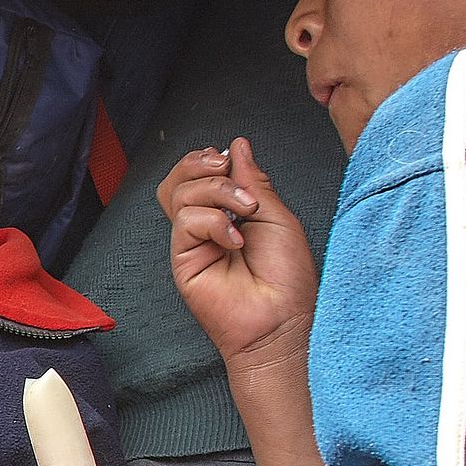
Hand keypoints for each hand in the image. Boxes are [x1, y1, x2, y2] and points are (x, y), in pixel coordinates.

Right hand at [158, 138, 317, 367]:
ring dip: (218, 192)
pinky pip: (186, 221)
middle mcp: (204, 227)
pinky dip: (214, 223)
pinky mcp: (183, 260)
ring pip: (180, 194)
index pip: (197, 174)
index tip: (231, 160)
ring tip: (245, 214)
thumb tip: (237, 145)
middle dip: (203, 164)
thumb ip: (252, 181)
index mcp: (226, 214)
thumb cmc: (286, 278)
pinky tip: (234, 241)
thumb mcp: (277, 215)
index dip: (207, 158)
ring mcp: (191, 243)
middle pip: (178, 178)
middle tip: (228, 170)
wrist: (283, 319)